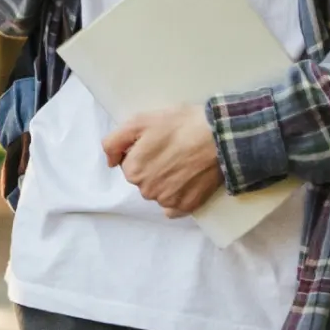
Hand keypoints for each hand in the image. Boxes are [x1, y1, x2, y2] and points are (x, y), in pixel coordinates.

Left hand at [101, 105, 224, 216]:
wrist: (220, 137)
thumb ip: (114, 142)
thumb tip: (109, 162)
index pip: (129, 164)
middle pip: (143, 180)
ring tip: (183, 163)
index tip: (158, 142)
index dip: (142, 151)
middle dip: (153, 167)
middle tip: (172, 150)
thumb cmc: (180, 125)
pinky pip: (174, 207)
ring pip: (158, 192)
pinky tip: (188, 180)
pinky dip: (178, 196)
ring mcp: (168, 201)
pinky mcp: (187, 207)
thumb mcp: (139, 121)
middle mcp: (147, 191)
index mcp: (133, 171)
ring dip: (166, 181)